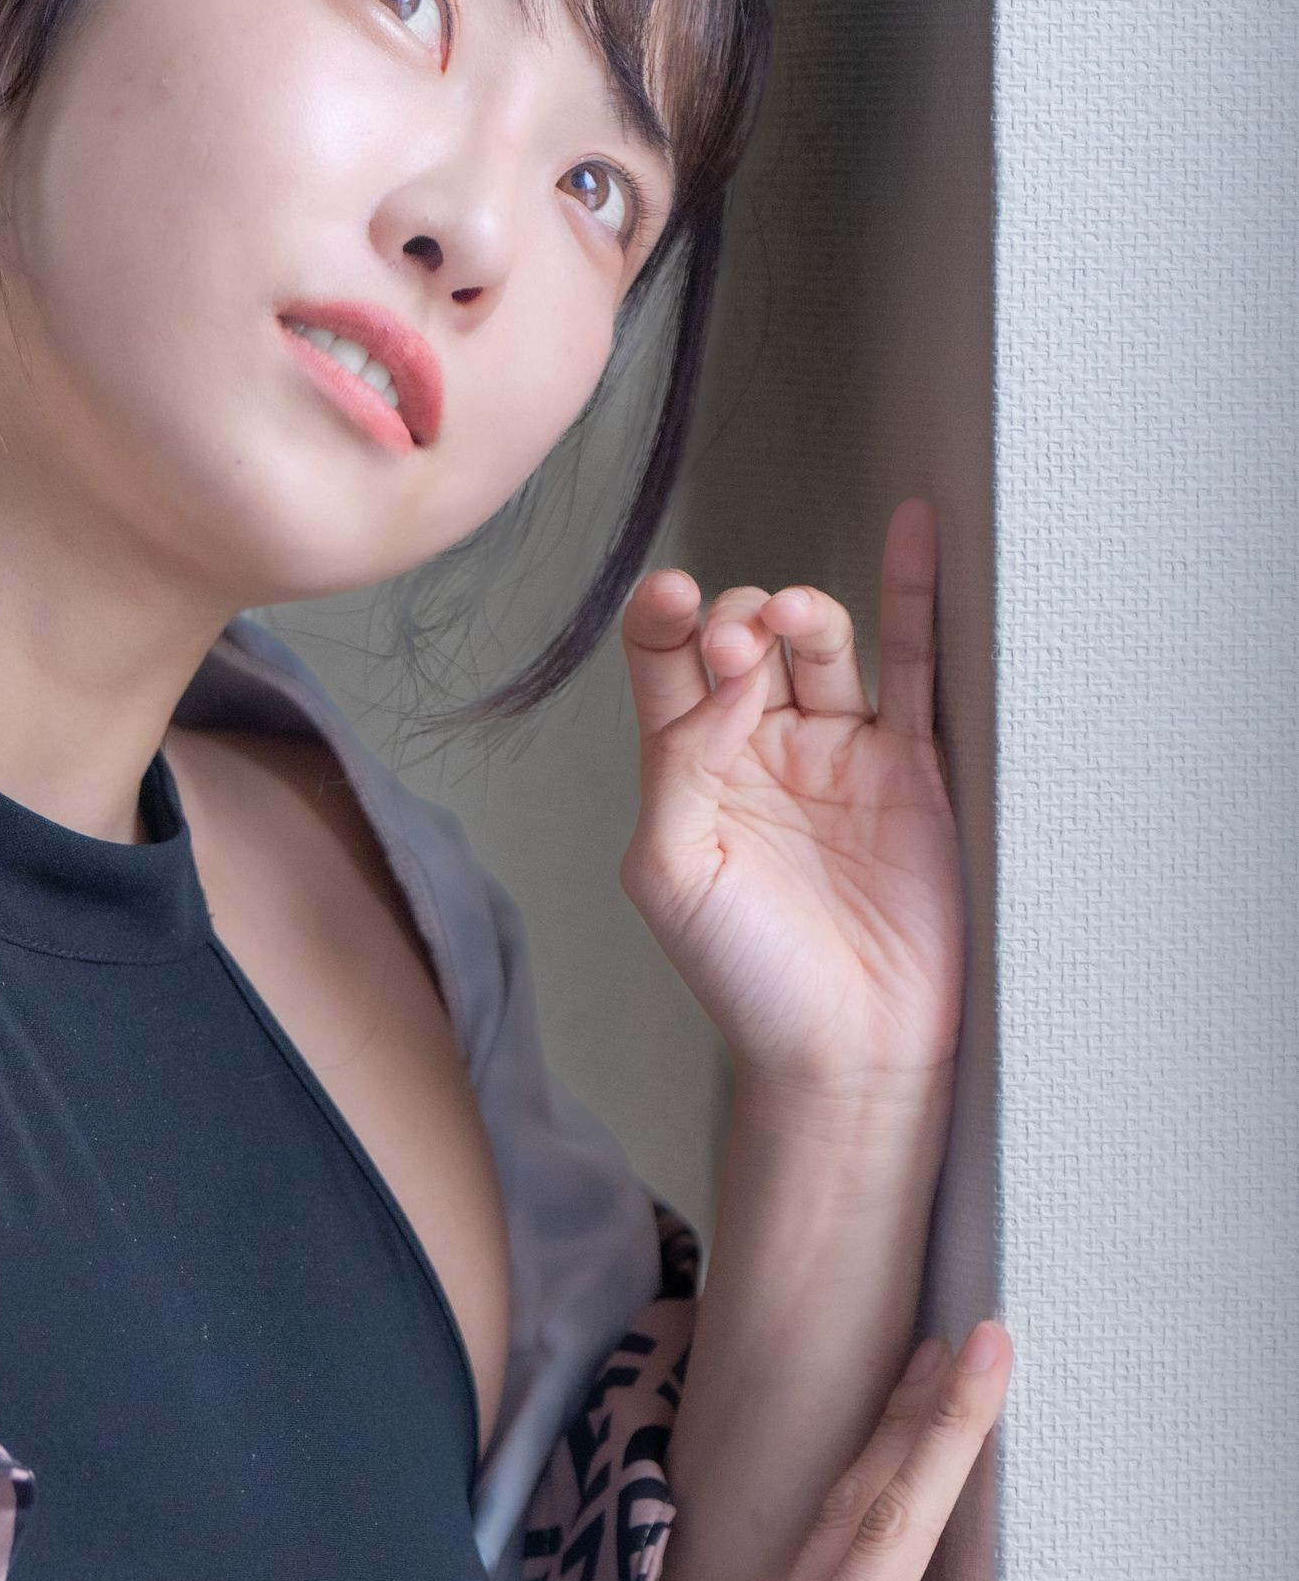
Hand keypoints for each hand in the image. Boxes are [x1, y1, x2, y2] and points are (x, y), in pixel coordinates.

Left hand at [619, 497, 963, 1096]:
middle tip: (736, 654)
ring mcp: (840, 754)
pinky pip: (917, 667)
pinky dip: (916, 597)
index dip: (663, 618)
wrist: (845, 1048)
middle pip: (742, 639)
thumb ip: (679, 765)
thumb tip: (721, 675)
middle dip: (734, 626)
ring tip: (790, 618)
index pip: (665, 662)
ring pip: (820, 646)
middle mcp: (760, 749)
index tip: (672, 604)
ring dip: (801, 615)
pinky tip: (916, 532)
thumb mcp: (673, 873)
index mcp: (688, 769)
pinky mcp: (913, 768)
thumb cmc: (745, 977)